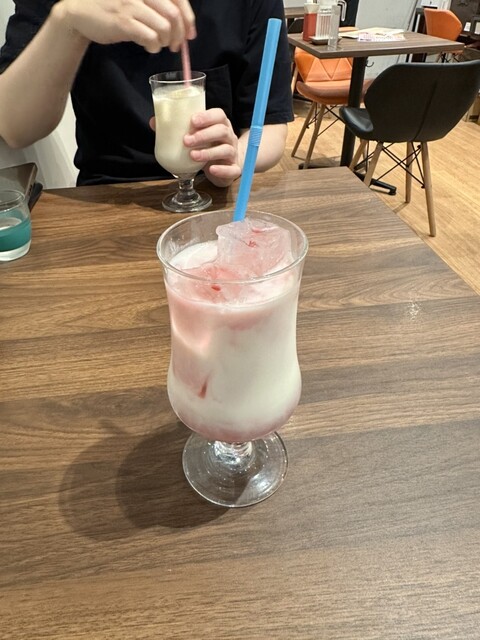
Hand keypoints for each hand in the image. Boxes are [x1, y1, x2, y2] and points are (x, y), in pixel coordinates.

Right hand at [55, 0, 195, 52]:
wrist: (79, 12)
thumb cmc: (110, 6)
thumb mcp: (135, 0)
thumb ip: (156, 6)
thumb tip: (182, 25)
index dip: (188, 18)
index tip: (190, 34)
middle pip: (174, 15)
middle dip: (179, 34)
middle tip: (175, 45)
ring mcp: (131, 5)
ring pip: (164, 27)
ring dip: (166, 41)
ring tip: (159, 45)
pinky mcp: (123, 22)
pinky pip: (150, 37)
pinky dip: (154, 46)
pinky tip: (149, 47)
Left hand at [182, 109, 243, 187]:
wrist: (223, 167)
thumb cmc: (207, 147)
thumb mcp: (196, 136)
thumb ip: (177, 129)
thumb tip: (155, 122)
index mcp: (220, 125)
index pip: (218, 115)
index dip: (207, 116)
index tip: (193, 120)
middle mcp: (229, 137)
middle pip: (222, 131)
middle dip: (204, 135)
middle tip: (187, 140)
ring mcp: (233, 154)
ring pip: (226, 150)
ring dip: (208, 152)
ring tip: (193, 155)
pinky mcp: (233, 169)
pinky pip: (232, 170)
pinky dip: (222, 170)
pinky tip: (211, 169)